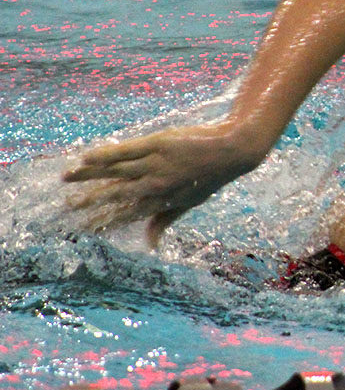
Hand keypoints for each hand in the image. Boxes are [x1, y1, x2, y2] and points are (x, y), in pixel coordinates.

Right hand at [63, 123, 258, 246]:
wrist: (232, 150)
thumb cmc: (211, 176)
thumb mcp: (190, 202)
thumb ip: (166, 221)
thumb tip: (150, 245)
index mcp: (161, 201)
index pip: (126, 214)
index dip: (104, 221)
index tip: (83, 227)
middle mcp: (155, 185)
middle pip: (116, 195)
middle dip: (90, 201)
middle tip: (66, 206)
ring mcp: (156, 164)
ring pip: (116, 171)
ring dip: (89, 175)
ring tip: (66, 177)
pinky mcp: (158, 144)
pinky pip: (126, 151)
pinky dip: (106, 154)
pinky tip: (87, 156)